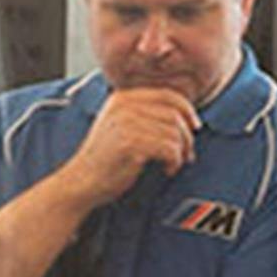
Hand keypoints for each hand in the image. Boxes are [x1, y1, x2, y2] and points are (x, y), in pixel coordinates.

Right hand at [59, 89, 199, 205]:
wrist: (82, 181)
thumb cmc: (108, 159)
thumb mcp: (123, 126)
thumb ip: (146, 115)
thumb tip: (187, 119)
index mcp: (123, 97)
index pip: (168, 95)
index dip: (187, 111)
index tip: (195, 127)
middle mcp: (125, 105)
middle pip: (175, 114)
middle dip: (187, 137)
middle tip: (187, 154)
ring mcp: (126, 123)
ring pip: (175, 132)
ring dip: (181, 152)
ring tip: (173, 164)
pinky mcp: (130, 143)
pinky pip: (169, 148)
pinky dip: (174, 162)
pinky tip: (166, 170)